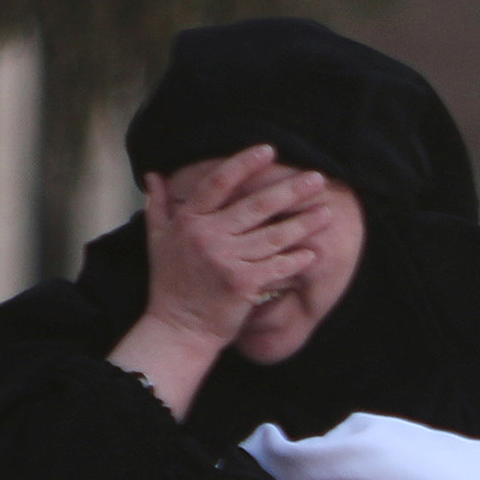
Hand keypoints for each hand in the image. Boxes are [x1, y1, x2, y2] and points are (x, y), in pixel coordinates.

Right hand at [111, 149, 339, 412]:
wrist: (178, 328)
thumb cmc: (170, 284)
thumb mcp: (157, 240)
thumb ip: (159, 206)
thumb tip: (153, 175)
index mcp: (189, 220)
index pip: (219, 182)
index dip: (245, 164)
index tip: (269, 150)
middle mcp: (207, 235)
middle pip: (256, 205)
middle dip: (290, 190)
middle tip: (318, 178)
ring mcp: (226, 259)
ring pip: (272, 235)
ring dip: (303, 224)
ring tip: (327, 214)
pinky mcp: (242, 283)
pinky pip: (276, 267)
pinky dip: (296, 260)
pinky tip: (314, 253)